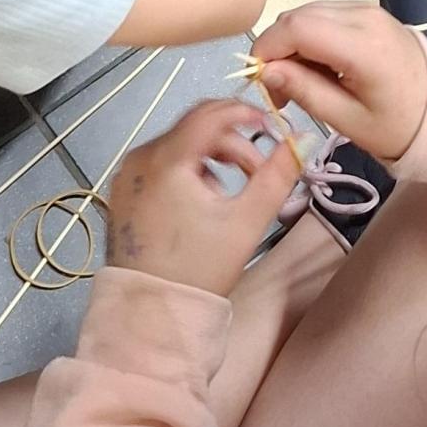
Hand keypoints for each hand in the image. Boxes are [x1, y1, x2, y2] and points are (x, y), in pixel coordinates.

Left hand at [103, 102, 300, 296]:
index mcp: (166, 159)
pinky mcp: (123, 193)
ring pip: (179, 145)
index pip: (210, 113)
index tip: (272, 127)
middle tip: (259, 171)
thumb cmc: (199, 269)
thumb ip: (278, 175)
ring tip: (233, 193)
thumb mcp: (246, 221)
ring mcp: (127, 176)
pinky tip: (204, 202)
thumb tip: (303, 138)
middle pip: (195, 128)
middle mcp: (140, 158)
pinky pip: (162, 164)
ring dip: (213, 158)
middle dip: (234, 142)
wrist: (152, 314)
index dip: (245, 112)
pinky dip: (188, 171)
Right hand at [249, 0, 426, 166]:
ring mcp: (367, 10)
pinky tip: (318, 68)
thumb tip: (266, 72)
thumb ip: (306, 92)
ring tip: (300, 83)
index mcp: (363, 45)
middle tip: (280, 91)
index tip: (261, 82)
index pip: (296, 27)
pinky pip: (324, 16)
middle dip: (277, 49)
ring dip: (292, 44)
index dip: (267, 49)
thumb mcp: (349, 121)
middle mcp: (364, 16)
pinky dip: (310, 38)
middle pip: (297, 17)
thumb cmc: (399, 124)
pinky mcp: (368, 12)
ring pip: (308, 14)